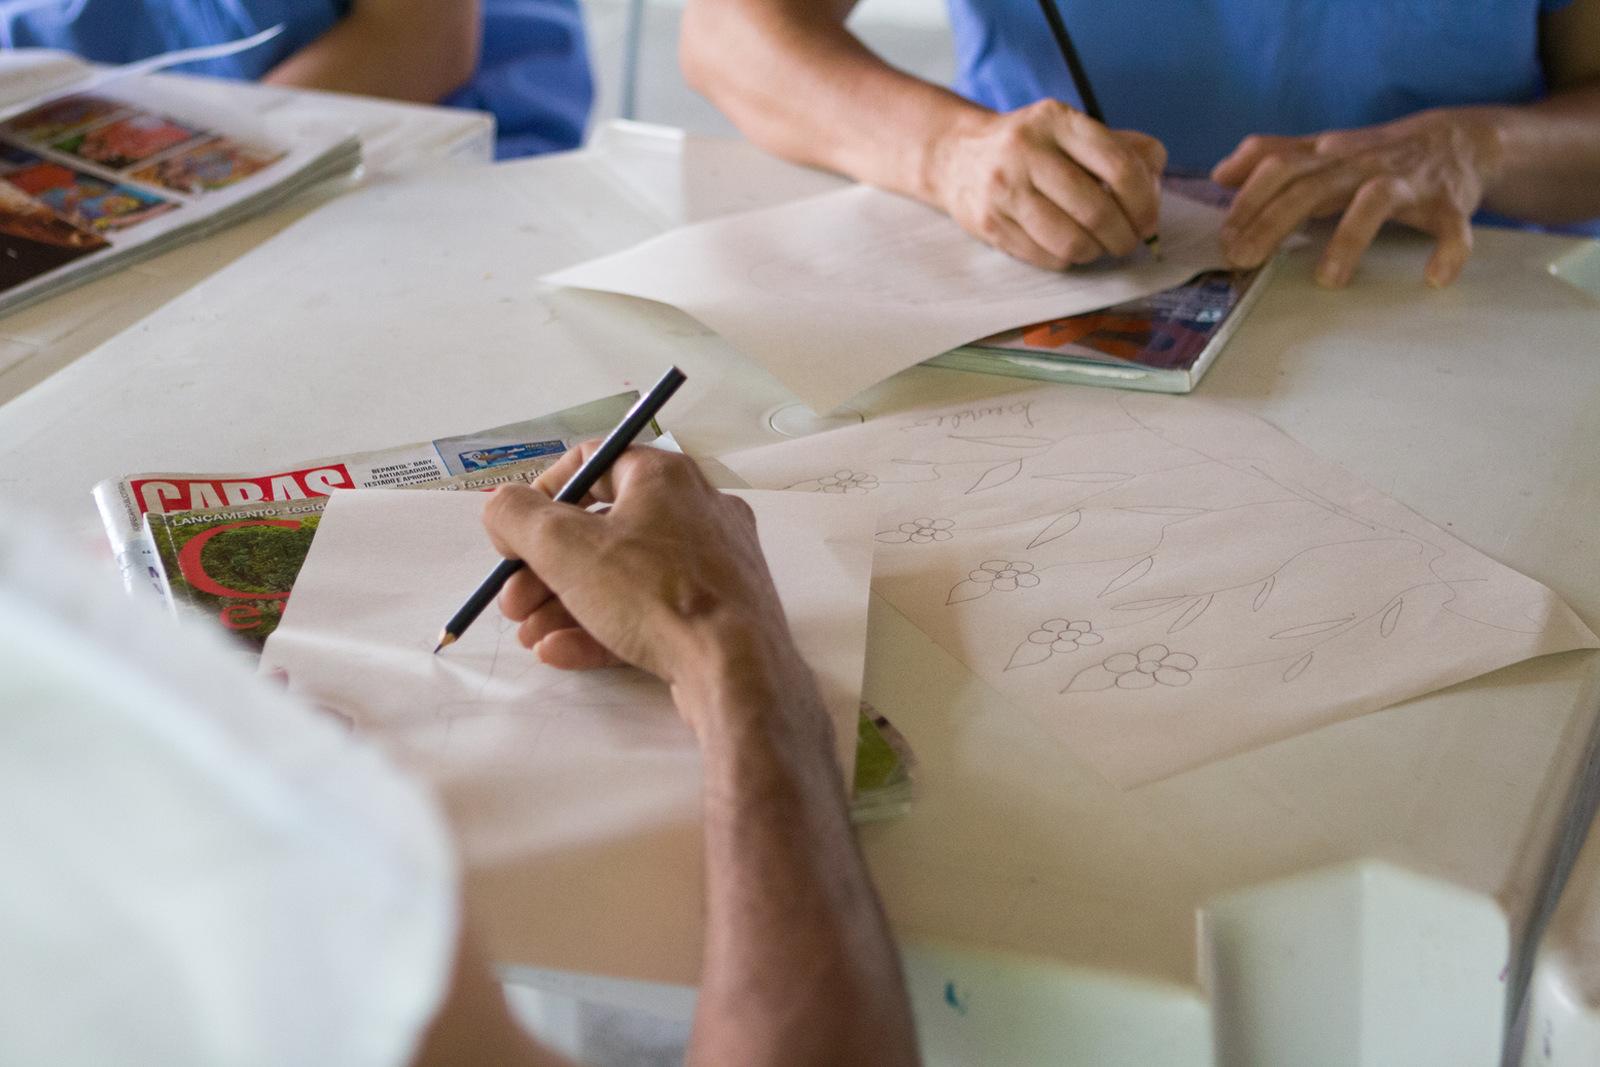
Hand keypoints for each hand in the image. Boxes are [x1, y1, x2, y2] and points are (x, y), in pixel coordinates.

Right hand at [481, 445, 809, 732]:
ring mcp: (711, 566)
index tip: (514, 533)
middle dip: (545, 568)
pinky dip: (602, 628)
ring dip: (565, 604)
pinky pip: (649, 611)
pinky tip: (560, 653)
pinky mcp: (716, 614)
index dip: (542, 494)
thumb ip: (517, 516)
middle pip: (601, 529)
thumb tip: (501, 506)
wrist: (736, 669)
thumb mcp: (565, 546)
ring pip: (622, 577)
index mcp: (666, 477)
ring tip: (529, 636)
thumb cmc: (655, 593)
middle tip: (513, 601)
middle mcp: (695, 511)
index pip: (593, 461)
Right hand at [929, 99, 1165, 269]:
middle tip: (1128, 242)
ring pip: (1071, 241)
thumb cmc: (1032, 146)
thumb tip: (1155, 180)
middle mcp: (1027, 150)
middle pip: (1097, 211)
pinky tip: (1069, 247)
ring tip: (1099, 247)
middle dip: (1124, 237)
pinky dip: (1068, 259)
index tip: (1148, 220)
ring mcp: (1003, 189)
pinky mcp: (989, 222)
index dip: (1144, 202)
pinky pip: (1045, 257)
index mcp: (1057, 120)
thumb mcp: (1072, 129)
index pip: (1119, 167)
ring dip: (1096, 252)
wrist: (957, 155)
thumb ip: (1123, 147)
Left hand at [1211, 109, 1504, 287]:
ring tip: (1328, 279)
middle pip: (1314, 187)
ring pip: (1376, 202)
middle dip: (1274, 222)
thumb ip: (1272, 158)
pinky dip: (1449, 251)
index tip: (1225, 238)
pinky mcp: (1449, 203)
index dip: (1249, 200)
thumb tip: (1219, 174)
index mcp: (1330, 155)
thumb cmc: (1376, 154)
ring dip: (1351, 238)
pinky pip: (1454, 227)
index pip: (1281, 167)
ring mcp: (1408, 182)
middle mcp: (1364, 164)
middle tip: (1244, 260)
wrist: (1461, 138)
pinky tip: (1434, 277)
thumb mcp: (1322, 151)